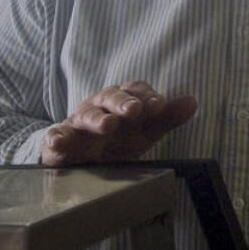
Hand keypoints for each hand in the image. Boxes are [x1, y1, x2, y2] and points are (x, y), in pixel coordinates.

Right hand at [40, 81, 197, 166]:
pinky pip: (56, 138)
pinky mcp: (61, 142)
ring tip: (107, 125)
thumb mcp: (146, 130)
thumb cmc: (119, 139)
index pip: (136, 90)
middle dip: (122, 102)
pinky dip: (56, 139)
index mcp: (123, 101)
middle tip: (135, 110)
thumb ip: (166, 117)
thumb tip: (192, 102)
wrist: (82, 158)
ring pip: (86, 116)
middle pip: (110, 97)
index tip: (160, 106)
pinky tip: (57, 142)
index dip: (148, 96)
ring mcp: (79, 123)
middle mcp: (101, 107)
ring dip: (97, 119)